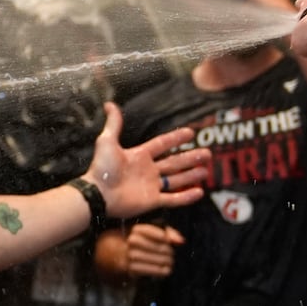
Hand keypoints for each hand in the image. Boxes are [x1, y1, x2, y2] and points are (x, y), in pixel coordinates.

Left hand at [84, 102, 210, 218]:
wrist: (98, 194)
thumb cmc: (101, 169)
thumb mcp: (107, 141)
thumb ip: (114, 124)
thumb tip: (109, 104)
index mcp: (139, 155)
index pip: (162, 145)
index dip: (175, 139)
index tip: (190, 132)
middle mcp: (147, 170)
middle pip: (174, 163)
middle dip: (190, 158)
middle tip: (208, 154)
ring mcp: (151, 186)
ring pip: (176, 180)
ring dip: (191, 175)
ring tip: (205, 170)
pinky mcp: (152, 201)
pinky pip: (173, 199)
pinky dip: (186, 197)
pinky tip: (199, 192)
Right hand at [125, 223, 184, 277]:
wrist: (121, 253)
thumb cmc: (143, 241)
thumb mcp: (153, 232)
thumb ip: (169, 233)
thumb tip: (180, 241)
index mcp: (136, 229)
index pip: (151, 231)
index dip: (164, 236)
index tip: (170, 242)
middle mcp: (131, 241)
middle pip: (155, 246)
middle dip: (167, 251)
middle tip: (173, 254)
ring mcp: (130, 255)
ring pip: (152, 259)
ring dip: (164, 262)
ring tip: (170, 262)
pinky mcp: (130, 268)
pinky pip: (147, 270)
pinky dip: (159, 271)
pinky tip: (166, 270)